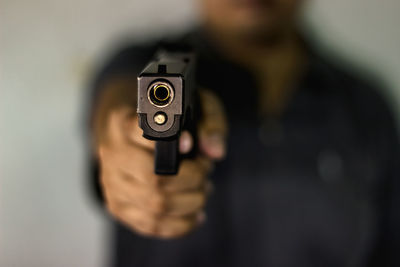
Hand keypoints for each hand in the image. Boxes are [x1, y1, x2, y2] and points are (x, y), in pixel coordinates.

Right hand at [97, 89, 226, 237]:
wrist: (131, 134)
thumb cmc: (168, 120)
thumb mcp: (192, 105)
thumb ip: (209, 123)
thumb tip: (215, 152)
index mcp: (123, 122)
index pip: (140, 134)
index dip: (169, 142)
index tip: (189, 144)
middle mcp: (112, 154)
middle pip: (155, 179)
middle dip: (193, 178)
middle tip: (205, 169)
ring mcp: (112, 184)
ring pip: (156, 207)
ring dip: (192, 202)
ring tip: (203, 189)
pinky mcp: (118, 206)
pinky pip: (151, 225)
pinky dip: (182, 224)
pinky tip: (196, 213)